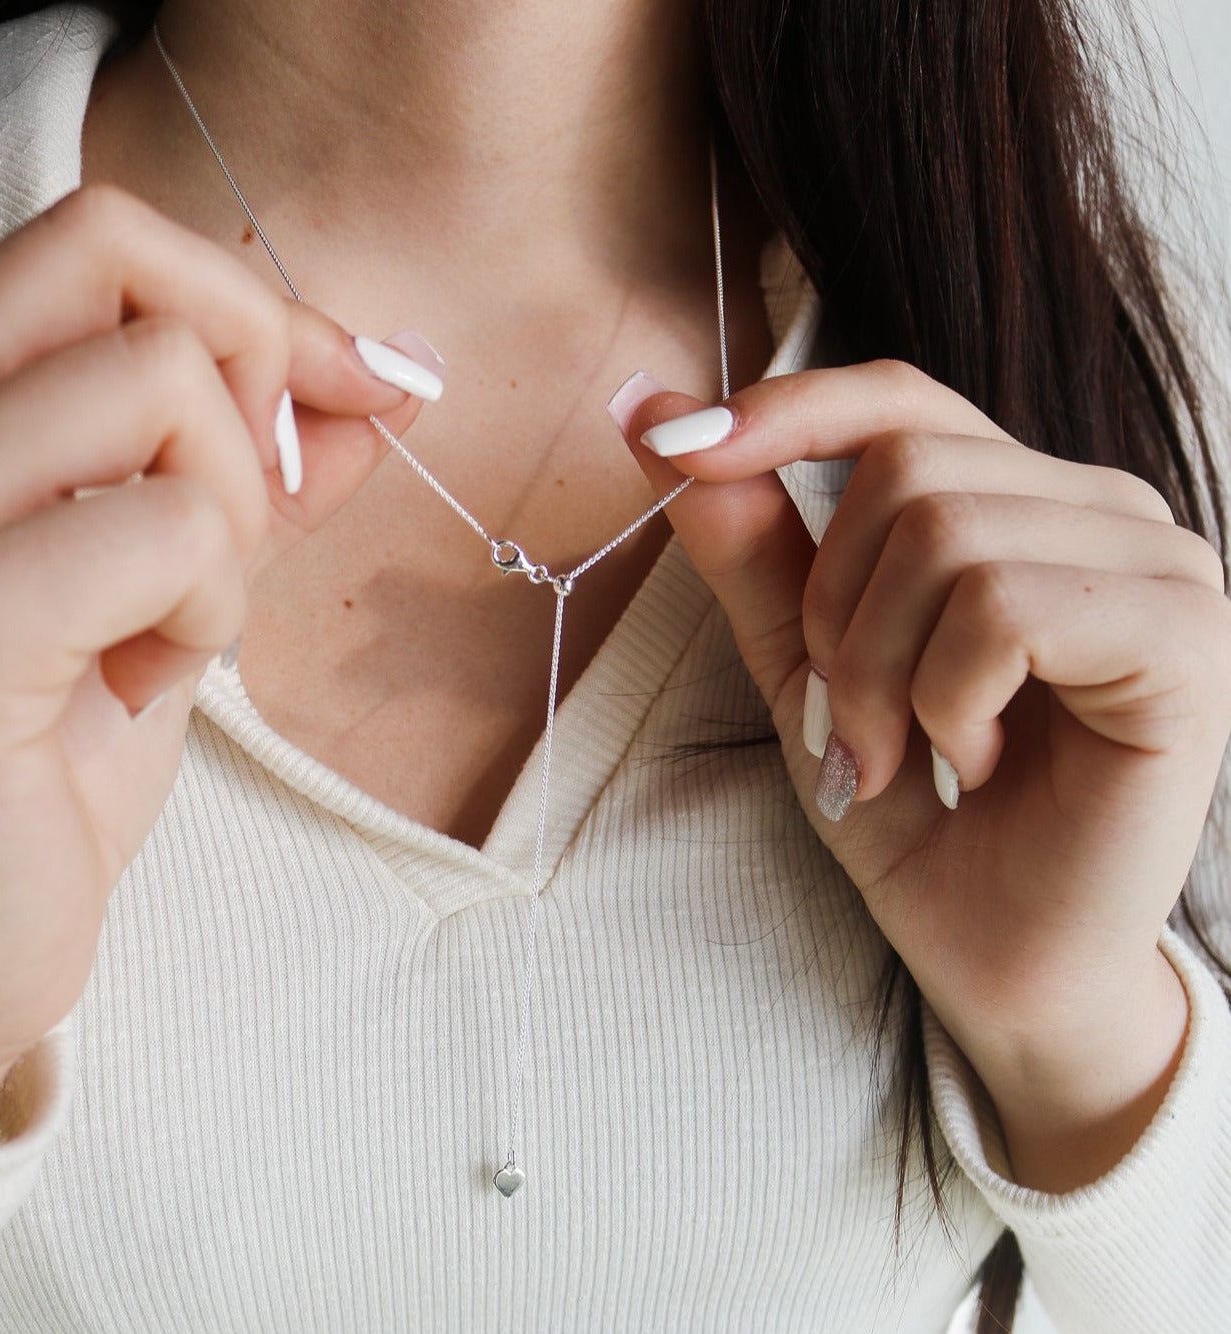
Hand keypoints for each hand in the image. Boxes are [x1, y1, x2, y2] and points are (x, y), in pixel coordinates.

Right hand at [0, 185, 427, 1135]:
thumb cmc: (41, 773)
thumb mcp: (169, 589)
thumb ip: (259, 478)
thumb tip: (377, 382)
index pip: (96, 244)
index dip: (251, 307)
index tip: (345, 393)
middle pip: (142, 294)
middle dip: (255, 414)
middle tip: (228, 549)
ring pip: (164, 394)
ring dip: (228, 533)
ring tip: (166, 641)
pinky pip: (163, 531)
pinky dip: (205, 610)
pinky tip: (141, 686)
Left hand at [621, 360, 1230, 1187]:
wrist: (1001, 959)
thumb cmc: (914, 812)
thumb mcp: (806, 665)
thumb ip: (750, 546)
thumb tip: (657, 419)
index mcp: (1016, 501)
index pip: (896, 398)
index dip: (783, 410)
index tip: (671, 447)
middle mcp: (1098, 508)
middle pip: (905, 467)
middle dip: (834, 613)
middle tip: (857, 723)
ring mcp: (1153, 562)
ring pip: (945, 534)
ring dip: (881, 673)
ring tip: (907, 755)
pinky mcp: (1180, 632)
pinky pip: (1002, 605)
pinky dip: (948, 700)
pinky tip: (976, 765)